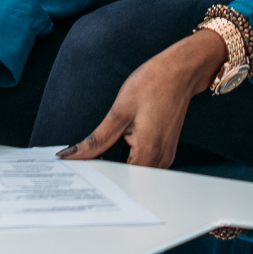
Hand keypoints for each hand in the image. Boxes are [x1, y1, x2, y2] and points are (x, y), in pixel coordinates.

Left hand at [57, 29, 225, 168]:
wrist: (180, 73)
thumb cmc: (152, 85)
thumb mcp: (119, 112)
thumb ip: (96, 140)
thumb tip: (72, 154)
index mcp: (148, 152)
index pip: (118, 180)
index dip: (97, 177)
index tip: (78, 171)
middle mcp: (161, 160)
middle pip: (128, 180)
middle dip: (106, 173)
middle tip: (82, 164)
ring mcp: (165, 157)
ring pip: (137, 173)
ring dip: (118, 167)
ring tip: (97, 157)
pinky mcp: (165, 151)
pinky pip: (145, 164)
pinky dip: (129, 160)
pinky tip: (116, 149)